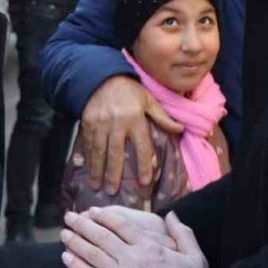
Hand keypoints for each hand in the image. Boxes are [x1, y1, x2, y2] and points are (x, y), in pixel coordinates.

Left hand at [61, 208, 207, 267]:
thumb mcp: (194, 257)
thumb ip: (183, 234)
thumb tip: (171, 215)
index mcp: (148, 245)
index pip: (121, 225)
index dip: (104, 216)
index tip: (92, 211)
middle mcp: (131, 257)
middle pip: (101, 236)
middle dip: (83, 225)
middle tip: (69, 217)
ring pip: (92, 254)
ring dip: (75, 242)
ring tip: (63, 234)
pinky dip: (76, 266)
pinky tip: (66, 257)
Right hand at [82, 77, 182, 192]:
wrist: (100, 76)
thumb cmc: (128, 90)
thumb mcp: (148, 99)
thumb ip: (162, 116)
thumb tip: (180, 129)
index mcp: (135, 118)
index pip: (141, 146)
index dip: (143, 164)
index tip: (144, 181)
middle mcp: (117, 123)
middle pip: (116, 153)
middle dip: (114, 174)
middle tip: (112, 192)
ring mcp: (99, 124)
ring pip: (99, 151)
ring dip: (97, 170)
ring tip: (97, 186)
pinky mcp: (86, 123)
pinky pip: (87, 144)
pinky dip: (88, 158)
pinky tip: (88, 170)